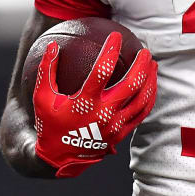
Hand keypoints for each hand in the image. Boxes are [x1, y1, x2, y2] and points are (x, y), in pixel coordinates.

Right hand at [32, 33, 157, 177]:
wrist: (59, 159)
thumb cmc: (50, 125)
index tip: (115, 36)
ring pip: (142, 99)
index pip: (102, 71)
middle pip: (131, 84)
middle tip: (145, 49)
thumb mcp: (42, 98)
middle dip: (141, 64)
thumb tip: (51, 45)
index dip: (111, 51)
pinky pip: (142, 113)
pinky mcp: (121, 134)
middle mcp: (104, 114)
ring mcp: (115, 125)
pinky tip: (151, 86)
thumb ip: (46, 71)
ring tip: (153, 64)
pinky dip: (149, 97)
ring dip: (150, 80)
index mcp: (85, 103)